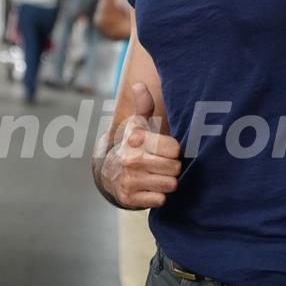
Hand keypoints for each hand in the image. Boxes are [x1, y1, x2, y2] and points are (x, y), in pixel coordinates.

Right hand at [99, 82, 180, 209]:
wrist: (110, 172)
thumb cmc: (133, 145)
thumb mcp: (137, 124)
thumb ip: (144, 105)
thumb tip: (138, 85)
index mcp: (136, 139)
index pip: (175, 149)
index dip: (174, 150)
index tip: (166, 149)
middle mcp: (132, 159)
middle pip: (175, 167)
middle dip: (173, 167)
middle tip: (163, 163)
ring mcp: (130, 180)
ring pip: (170, 185)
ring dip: (167, 182)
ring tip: (158, 175)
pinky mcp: (129, 198)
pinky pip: (160, 200)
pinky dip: (159, 196)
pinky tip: (151, 187)